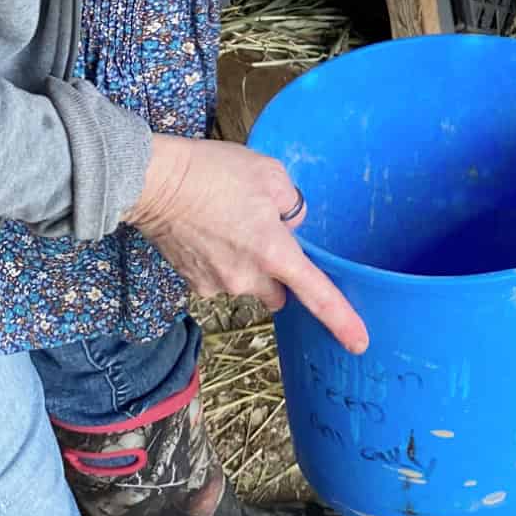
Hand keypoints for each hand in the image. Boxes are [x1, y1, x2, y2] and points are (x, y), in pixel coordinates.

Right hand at [125, 134, 367, 353]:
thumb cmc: (215, 173)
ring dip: (246, 263)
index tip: (359, 343)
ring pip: (246, 283)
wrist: (157, 183)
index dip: (341, 320)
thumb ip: (292, 205)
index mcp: (274, 253)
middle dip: (278, 274)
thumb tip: (291, 224)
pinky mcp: (193, 283)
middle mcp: (248, 278)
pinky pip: (219, 278)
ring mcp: (217, 285)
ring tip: (230, 223)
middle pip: (278, 292)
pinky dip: (220, 261)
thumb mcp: (270, 174)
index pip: (316, 294)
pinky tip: (209, 230)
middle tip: (265, 235)